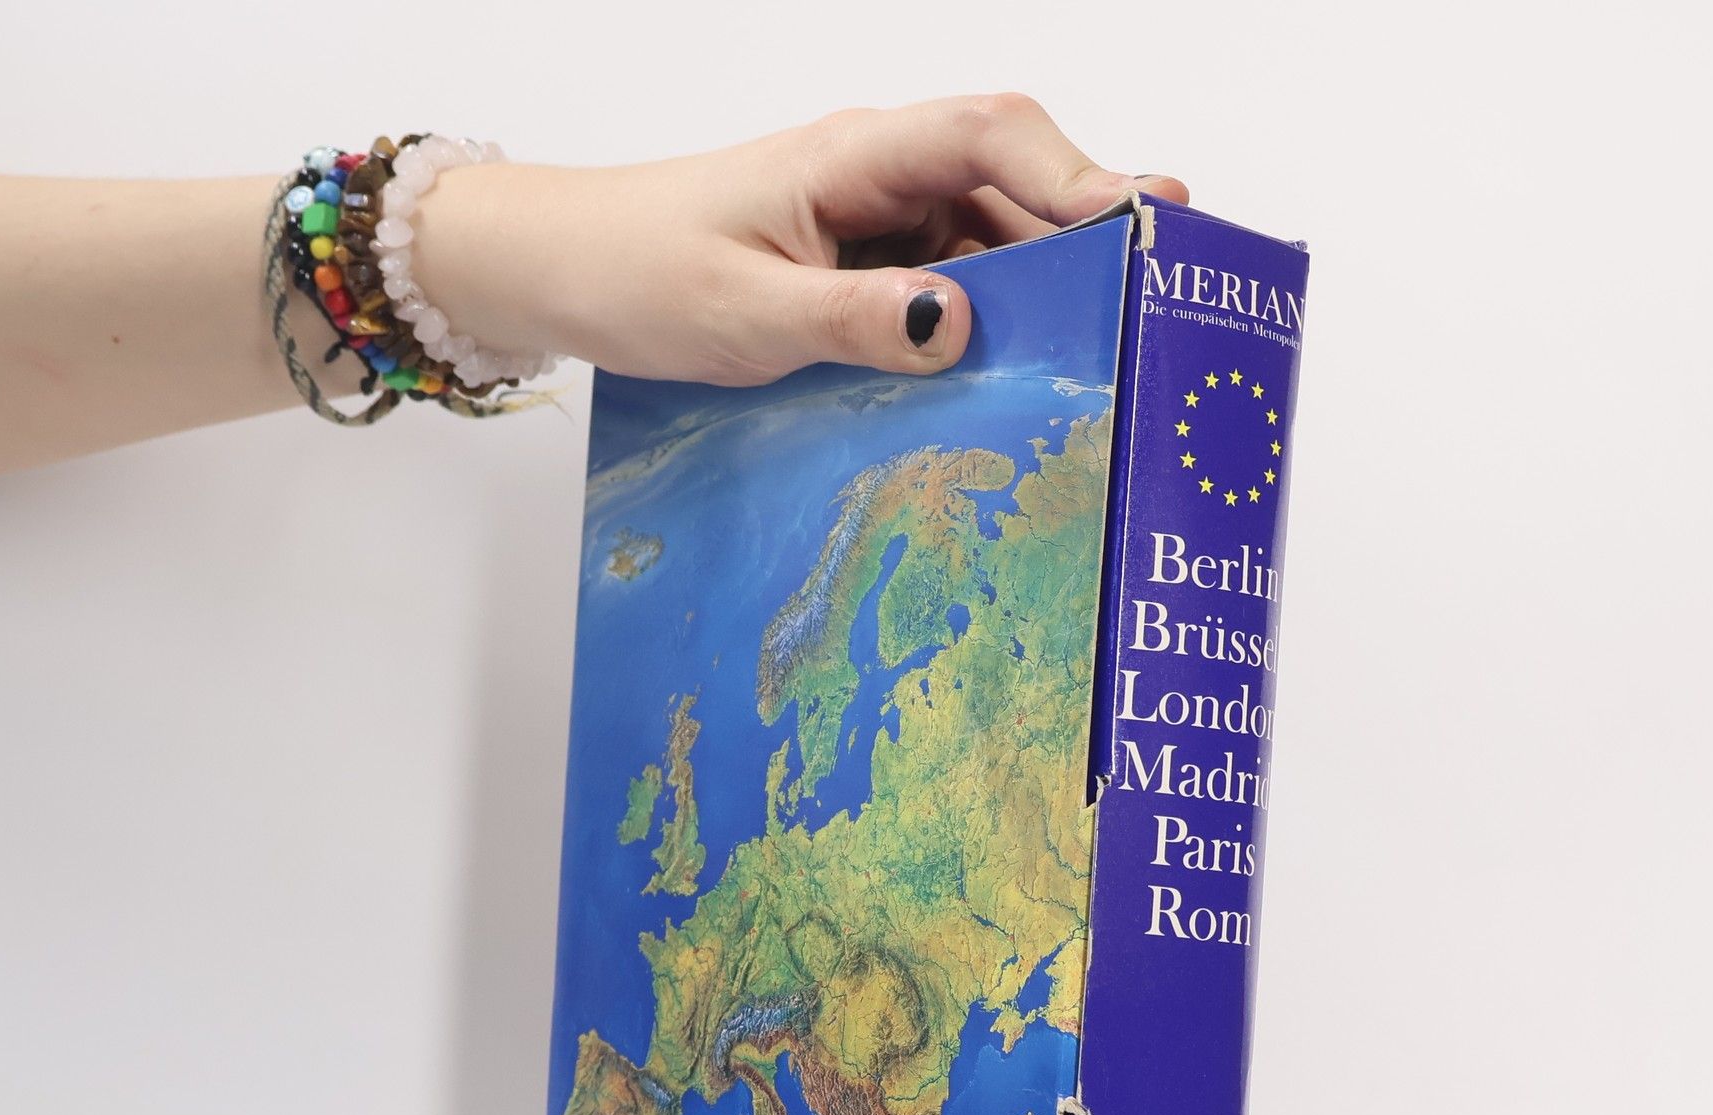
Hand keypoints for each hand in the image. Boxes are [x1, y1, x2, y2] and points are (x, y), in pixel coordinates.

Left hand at [415, 95, 1187, 386]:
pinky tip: (1012, 378)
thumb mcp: (745, 312)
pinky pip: (950, 289)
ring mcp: (875, 224)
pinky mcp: (863, 271)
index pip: (991, 137)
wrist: (562, 275)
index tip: (1141, 231)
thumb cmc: (637, 272)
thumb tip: (959, 328)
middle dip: (1085, 242)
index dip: (1077, 177)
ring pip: (990, 244)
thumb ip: (853, 323)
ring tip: (1099, 359)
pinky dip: (988, 326)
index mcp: (855, 156)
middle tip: (1150, 310)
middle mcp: (880, 176)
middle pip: (1014, 187)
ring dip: (1042, 296)